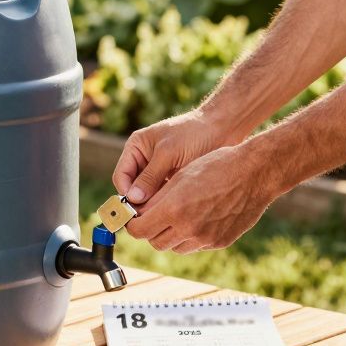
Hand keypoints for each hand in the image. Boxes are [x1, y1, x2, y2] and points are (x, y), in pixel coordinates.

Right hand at [112, 110, 240, 204]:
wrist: (223, 128)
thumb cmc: (194, 134)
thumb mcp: (169, 154)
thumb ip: (150, 176)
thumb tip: (132, 199)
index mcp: (136, 148)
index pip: (121, 177)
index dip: (126, 194)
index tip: (135, 210)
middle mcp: (143, 160)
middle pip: (133, 189)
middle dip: (140, 202)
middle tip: (151, 217)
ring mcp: (158, 170)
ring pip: (148, 195)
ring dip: (154, 204)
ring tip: (167, 212)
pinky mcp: (172, 179)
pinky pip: (163, 196)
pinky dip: (167, 203)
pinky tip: (177, 208)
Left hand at [126, 145, 275, 253]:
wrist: (255, 173)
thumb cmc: (217, 166)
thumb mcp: (180, 176)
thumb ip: (156, 197)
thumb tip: (136, 210)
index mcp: (174, 209)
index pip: (138, 229)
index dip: (133, 223)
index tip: (133, 217)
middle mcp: (188, 228)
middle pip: (155, 242)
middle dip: (150, 230)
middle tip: (153, 216)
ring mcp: (205, 239)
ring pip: (174, 247)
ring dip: (170, 235)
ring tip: (178, 215)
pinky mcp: (219, 242)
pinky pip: (195, 246)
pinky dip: (190, 236)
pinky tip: (198, 217)